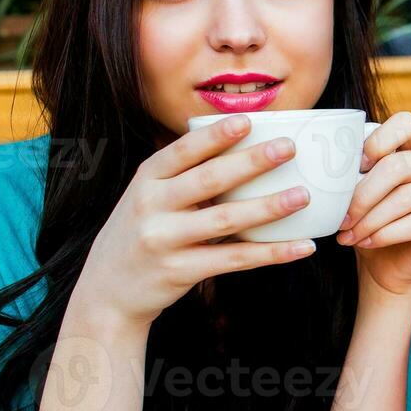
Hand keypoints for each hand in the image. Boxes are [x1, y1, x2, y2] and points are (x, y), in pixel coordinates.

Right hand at [74, 113, 316, 329]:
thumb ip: (185, 174)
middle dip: (250, 162)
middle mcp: (151, 205)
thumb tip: (243, 142)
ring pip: (224, 220)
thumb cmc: (143, 231)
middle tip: (289, 148)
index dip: (215, 136)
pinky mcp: (180, 270)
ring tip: (302, 196)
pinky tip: (301, 246)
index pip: (183, 151)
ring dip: (267, 208)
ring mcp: (164, 240)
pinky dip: (271, 253)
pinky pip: (234, 260)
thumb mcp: (150, 195)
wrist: (108, 290)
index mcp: (147, 179)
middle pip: (207, 180)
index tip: (248, 120)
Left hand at [336, 111, 410, 295]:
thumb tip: (328, 171)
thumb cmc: (367, 223)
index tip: (358, 165)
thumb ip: (351, 175)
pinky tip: (367, 242)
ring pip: (406, 198)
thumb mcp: (355, 194)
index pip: (406, 123)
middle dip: (363, 195)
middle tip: (341, 219)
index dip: (380, 140)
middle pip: (399, 166)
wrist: (385, 265)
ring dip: (370, 220)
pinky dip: (386, 234)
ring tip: (349, 235)